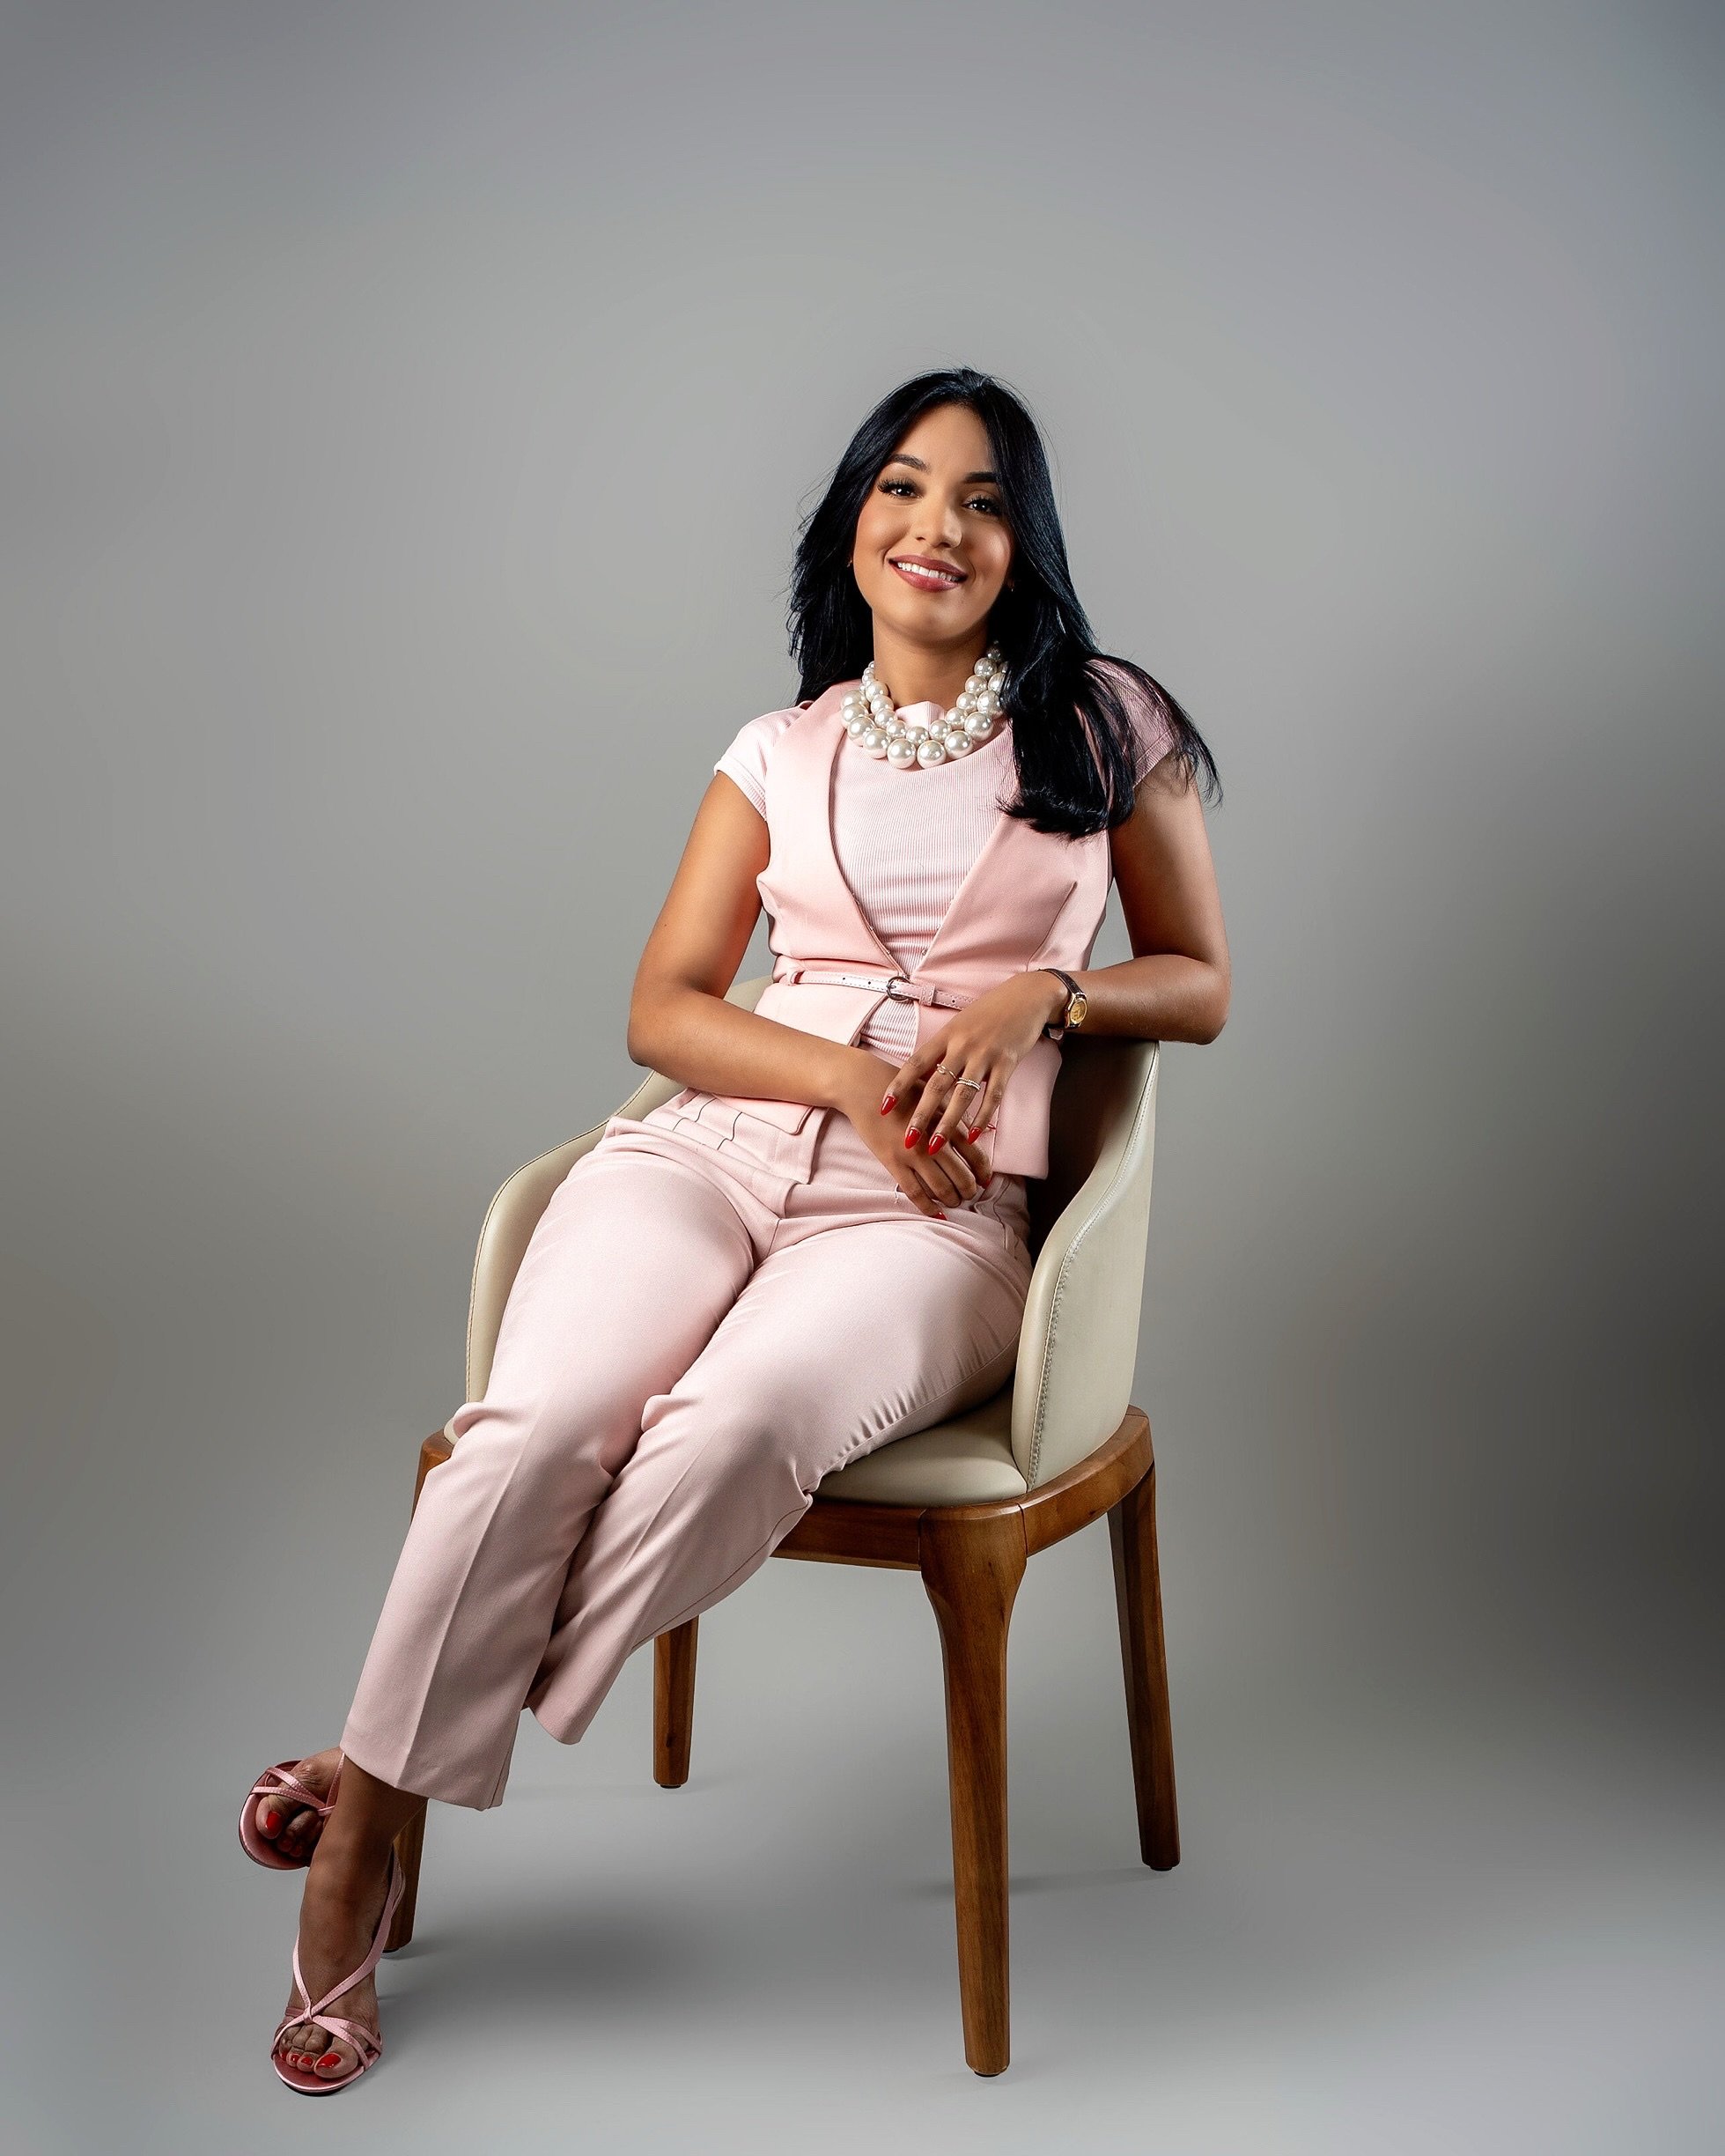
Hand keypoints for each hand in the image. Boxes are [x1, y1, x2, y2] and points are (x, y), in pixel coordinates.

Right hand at [832, 1052, 993, 1218]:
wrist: (863, 1085)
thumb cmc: (901, 1087)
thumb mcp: (934, 1095)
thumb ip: (952, 1115)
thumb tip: (973, 1136)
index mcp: (946, 1122)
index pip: (975, 1154)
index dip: (983, 1171)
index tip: (985, 1180)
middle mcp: (933, 1140)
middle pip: (961, 1175)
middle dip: (969, 1189)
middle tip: (970, 1194)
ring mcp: (912, 1154)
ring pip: (941, 1187)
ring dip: (952, 1199)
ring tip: (955, 1201)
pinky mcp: (893, 1162)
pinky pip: (915, 1192)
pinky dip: (928, 1206)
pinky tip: (935, 1212)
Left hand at [878, 970, 1065, 1162]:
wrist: (1026, 996)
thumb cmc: (988, 1012)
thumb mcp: (958, 1024)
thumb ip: (942, 1049)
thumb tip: (920, 1076)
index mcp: (946, 1035)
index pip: (915, 1063)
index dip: (898, 1086)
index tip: (883, 1107)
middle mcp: (963, 1045)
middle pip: (936, 1085)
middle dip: (920, 1115)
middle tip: (908, 1140)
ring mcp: (986, 1055)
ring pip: (963, 1095)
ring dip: (948, 1124)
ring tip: (936, 1146)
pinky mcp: (1008, 1063)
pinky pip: (993, 1095)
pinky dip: (983, 1117)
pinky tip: (973, 1136)